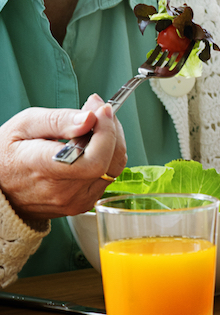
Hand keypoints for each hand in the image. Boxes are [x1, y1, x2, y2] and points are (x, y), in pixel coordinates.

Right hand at [0, 95, 127, 223]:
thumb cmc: (6, 153)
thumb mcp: (24, 125)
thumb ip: (59, 121)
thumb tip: (90, 118)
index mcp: (44, 168)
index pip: (93, 159)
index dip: (106, 133)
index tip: (102, 110)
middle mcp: (62, 191)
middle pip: (109, 162)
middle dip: (112, 130)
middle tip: (99, 110)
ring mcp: (74, 201)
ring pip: (113, 169)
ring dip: (113, 142)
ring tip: (95, 124)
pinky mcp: (82, 205)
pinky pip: (106, 177)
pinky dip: (107, 156)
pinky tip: (92, 144)